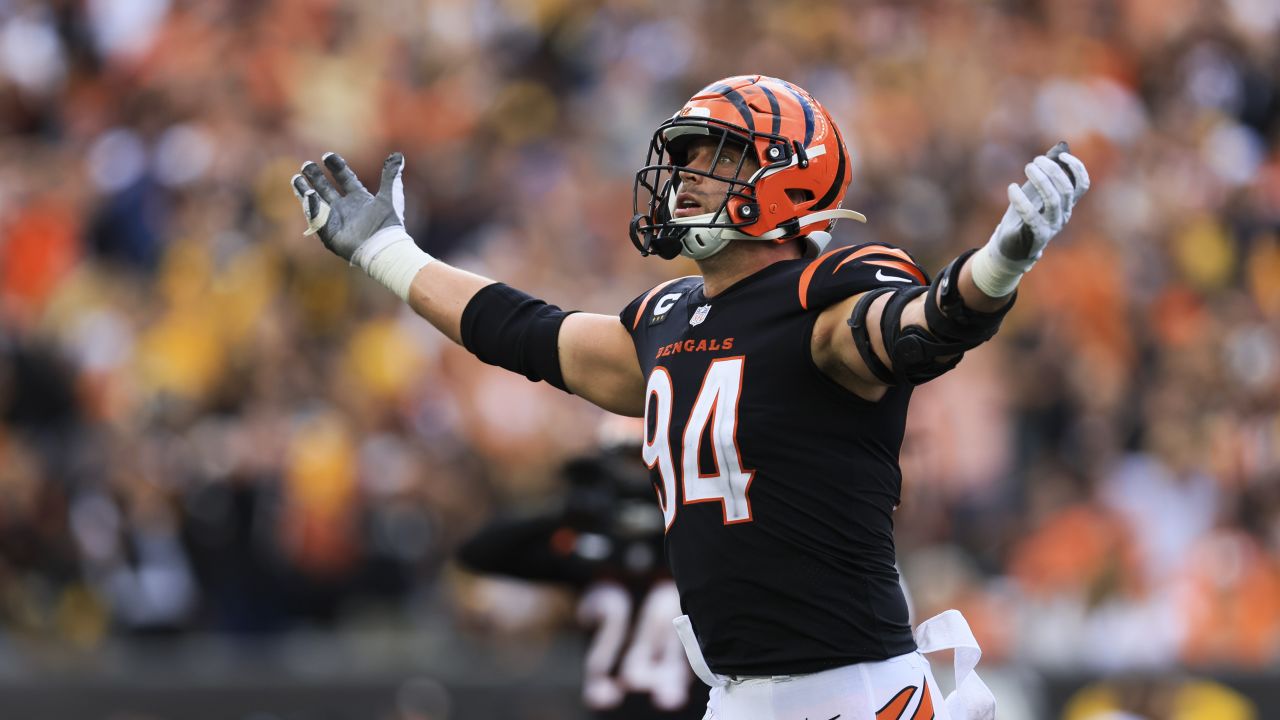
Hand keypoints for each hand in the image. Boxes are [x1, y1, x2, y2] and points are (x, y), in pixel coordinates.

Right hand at [290, 152, 405, 262]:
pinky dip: (312, 207)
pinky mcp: (329, 233)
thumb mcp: (390, 195)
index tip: (327, 156)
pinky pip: (317, 219)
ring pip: (316, 203)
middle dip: (315, 177)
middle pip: (326, 189)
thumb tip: (398, 155)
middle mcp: (345, 208)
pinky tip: (309, 195)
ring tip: (295, 179)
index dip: (336, 167)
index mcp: (359, 199)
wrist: (384, 247)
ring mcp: (336, 220)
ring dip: (305, 191)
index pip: (345, 178)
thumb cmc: (388, 224)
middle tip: (305, 165)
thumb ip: (391, 175)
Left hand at [968, 144, 1089, 297]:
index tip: (1062, 156)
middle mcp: (1063, 215)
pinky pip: (1032, 216)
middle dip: (1052, 171)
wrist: (1010, 247)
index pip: (1082, 185)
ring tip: (1027, 168)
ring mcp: (1052, 227)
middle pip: (1065, 189)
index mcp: (1066, 204)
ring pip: (1054, 201)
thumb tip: (1060, 146)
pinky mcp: (1037, 237)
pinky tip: (1011, 187)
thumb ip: (1047, 172)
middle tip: (1034, 161)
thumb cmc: (1023, 216)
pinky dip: (1021, 200)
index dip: (1076, 168)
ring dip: (1041, 180)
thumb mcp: (1035, 191)